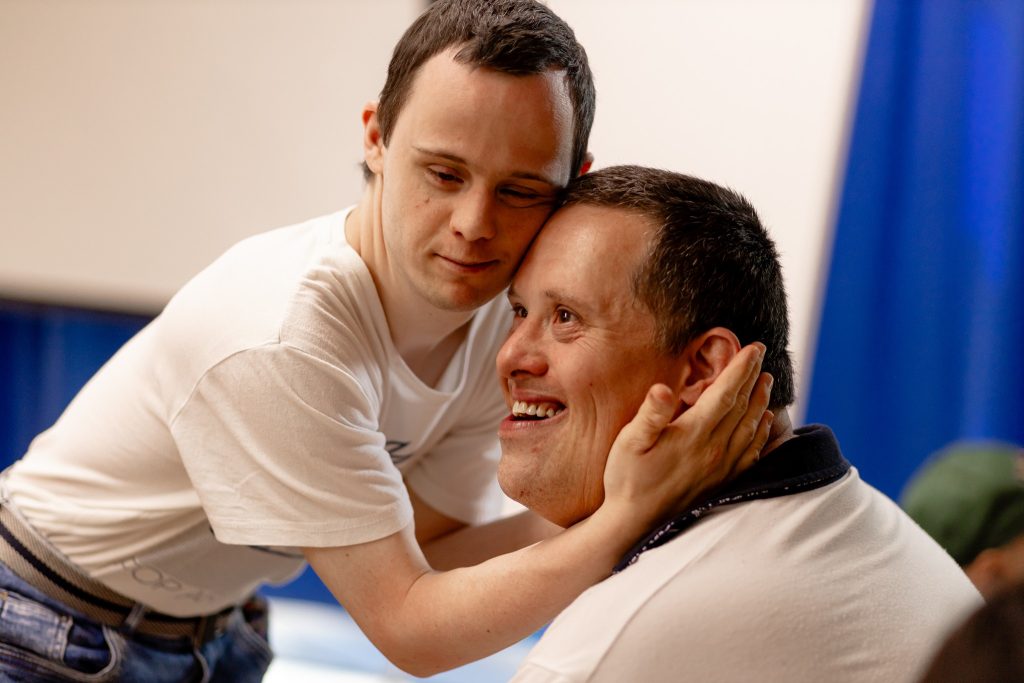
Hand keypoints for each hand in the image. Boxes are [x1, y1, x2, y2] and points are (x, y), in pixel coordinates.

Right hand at [601, 342, 772, 527]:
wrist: (634, 524)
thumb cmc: (627, 479)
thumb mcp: (628, 442)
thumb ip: (650, 415)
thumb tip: (663, 389)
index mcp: (694, 435)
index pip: (726, 393)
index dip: (741, 368)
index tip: (753, 348)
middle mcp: (715, 450)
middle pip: (743, 407)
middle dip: (753, 378)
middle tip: (760, 355)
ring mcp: (721, 468)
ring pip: (751, 427)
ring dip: (761, 401)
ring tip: (767, 382)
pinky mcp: (722, 482)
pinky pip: (752, 453)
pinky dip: (762, 433)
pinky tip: (764, 423)